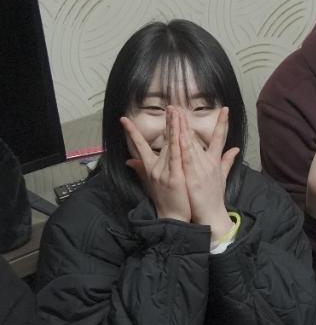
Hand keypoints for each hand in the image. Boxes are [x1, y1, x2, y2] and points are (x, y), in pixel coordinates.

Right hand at [122, 107, 190, 221]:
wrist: (172, 217)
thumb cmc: (165, 200)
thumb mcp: (150, 183)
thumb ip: (140, 169)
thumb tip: (128, 160)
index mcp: (151, 168)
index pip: (139, 146)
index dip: (131, 133)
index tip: (124, 119)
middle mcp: (156, 167)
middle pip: (162, 141)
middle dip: (166, 122)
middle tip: (170, 106)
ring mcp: (166, 172)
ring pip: (171, 145)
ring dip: (174, 127)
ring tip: (176, 112)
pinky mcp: (175, 177)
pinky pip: (178, 158)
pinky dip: (179, 145)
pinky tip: (182, 134)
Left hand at [177, 106, 237, 237]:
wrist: (212, 215)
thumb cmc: (214, 197)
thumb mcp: (222, 177)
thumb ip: (228, 161)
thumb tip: (236, 148)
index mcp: (215, 162)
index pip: (220, 138)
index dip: (223, 123)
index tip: (225, 109)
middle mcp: (209, 162)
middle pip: (198, 138)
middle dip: (188, 122)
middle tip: (180, 106)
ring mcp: (201, 169)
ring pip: (191, 145)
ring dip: (182, 129)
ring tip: (176, 115)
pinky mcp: (193, 177)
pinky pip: (187, 159)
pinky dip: (184, 148)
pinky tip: (179, 137)